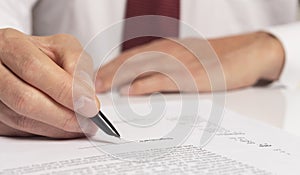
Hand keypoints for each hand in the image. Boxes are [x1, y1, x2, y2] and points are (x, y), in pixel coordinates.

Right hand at [0, 28, 98, 137]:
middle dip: (63, 115)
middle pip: (24, 99)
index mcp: (11, 44)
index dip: (64, 90)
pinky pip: (19, 131)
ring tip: (81, 126)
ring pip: (21, 119)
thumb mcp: (65, 47)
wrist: (21, 61)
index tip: (90, 105)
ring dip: (57, 127)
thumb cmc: (45, 54)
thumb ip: (78, 66)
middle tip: (88, 121)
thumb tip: (86, 97)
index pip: (34, 69)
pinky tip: (63, 127)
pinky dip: (46, 132)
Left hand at [96, 32, 283, 94]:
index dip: (114, 65)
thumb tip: (143, 82)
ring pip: (144, 68)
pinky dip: (146, 85)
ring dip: (121, 77)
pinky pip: (165, 80)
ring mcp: (183, 62)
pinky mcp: (195, 76)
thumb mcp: (187, 57)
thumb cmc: (215, 58)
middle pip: (134, 60)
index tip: (97, 75)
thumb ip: (167, 66)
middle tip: (91, 83)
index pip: (134, 55)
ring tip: (102, 87)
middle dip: (110, 71)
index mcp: (169, 48)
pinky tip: (132, 91)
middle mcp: (172, 52)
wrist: (247, 53)